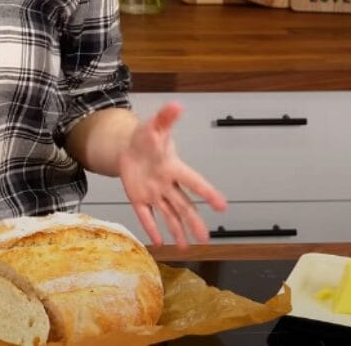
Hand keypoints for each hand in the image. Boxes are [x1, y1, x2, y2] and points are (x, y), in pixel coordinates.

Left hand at [118, 101, 226, 246]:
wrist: (128, 146)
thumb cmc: (147, 137)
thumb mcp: (154, 126)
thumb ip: (166, 117)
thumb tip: (177, 104)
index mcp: (173, 167)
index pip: (193, 182)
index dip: (207, 193)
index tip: (222, 206)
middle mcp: (167, 184)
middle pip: (184, 206)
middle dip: (195, 222)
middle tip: (206, 239)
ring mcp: (154, 193)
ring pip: (168, 215)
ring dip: (177, 230)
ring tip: (187, 247)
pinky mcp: (139, 198)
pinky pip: (146, 215)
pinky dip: (152, 228)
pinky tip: (160, 242)